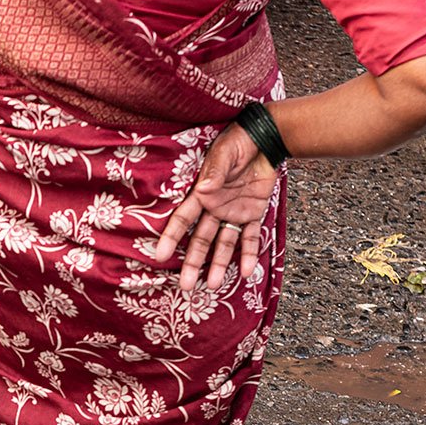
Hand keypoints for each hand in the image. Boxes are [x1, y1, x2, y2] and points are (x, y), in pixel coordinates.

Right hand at [156, 124, 278, 290]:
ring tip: (213, 286)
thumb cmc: (239, 141)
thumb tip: (202, 189)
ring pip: (224, 244)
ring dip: (218, 264)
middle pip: (201, 239)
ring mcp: (234, 212)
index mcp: (202, 194)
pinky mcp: (253, 213)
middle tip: (185, 286)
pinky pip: (251, 237)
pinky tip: (247, 272)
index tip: (160, 256)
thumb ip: (215, 172)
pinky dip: (250, 254)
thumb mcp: (225, 153)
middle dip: (193, 262)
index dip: (171, 238)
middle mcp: (214, 207)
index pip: (183, 219)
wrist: (265, 138)